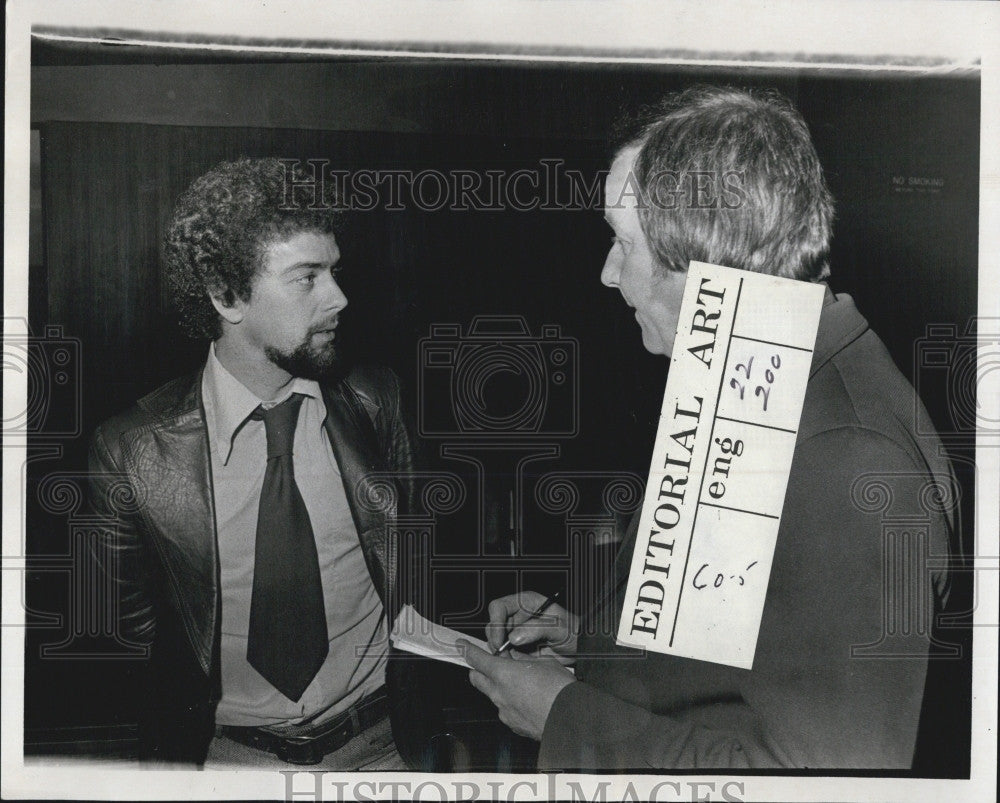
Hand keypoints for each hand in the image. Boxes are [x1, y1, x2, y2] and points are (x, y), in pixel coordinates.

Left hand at [459, 639, 575, 740]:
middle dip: (479, 669)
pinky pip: (505, 710)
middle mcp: (499, 693)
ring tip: (517, 682)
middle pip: (476, 678)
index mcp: (504, 673)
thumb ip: (524, 660)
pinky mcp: (513, 725)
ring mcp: (504, 711)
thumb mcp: (544, 663)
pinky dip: (510, 702)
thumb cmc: (560, 689)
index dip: (468, 650)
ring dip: (497, 686)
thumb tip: (517, 658)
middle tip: (491, 662)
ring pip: (491, 694)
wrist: (571, 720)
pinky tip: (526, 700)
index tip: (461, 645)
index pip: (477, 659)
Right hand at [486, 591, 579, 660]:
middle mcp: (519, 615)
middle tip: (503, 654)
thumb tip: (514, 637)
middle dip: (495, 640)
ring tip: (510, 659)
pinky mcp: (518, 645)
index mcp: (526, 603)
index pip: (499, 607)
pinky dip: (506, 658)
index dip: (495, 622)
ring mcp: (517, 630)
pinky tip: (515, 663)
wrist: (580, 647)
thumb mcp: (559, 628)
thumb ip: (537, 629)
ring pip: (496, 638)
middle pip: (494, 624)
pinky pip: (504, 651)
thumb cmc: (573, 631)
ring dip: (499, 650)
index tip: (500, 640)